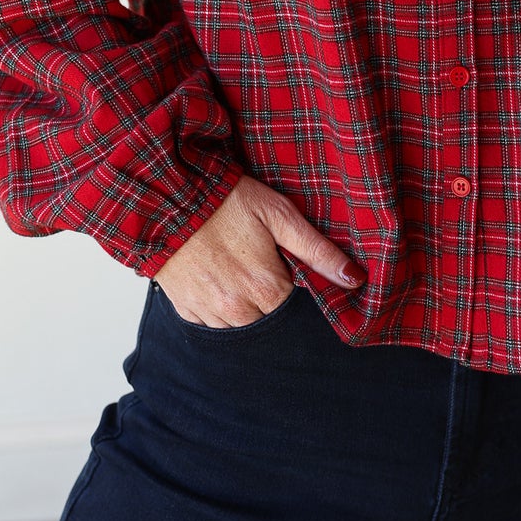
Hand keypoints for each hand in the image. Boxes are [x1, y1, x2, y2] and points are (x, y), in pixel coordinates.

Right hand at [154, 174, 365, 326]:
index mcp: (266, 286)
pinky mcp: (185, 310)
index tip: (283, 262)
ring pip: (241, 325)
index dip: (292, 282)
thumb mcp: (278, 213)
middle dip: (270, 297)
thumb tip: (354, 278)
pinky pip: (211, 323)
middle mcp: (238, 309)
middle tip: (258, 262)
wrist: (165, 196)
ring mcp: (209, 312)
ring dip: (245, 305)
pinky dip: (218, 307)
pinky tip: (216, 277)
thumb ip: (317, 249)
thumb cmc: (224, 199)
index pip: (295, 306)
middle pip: (269, 319)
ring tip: (236, 266)